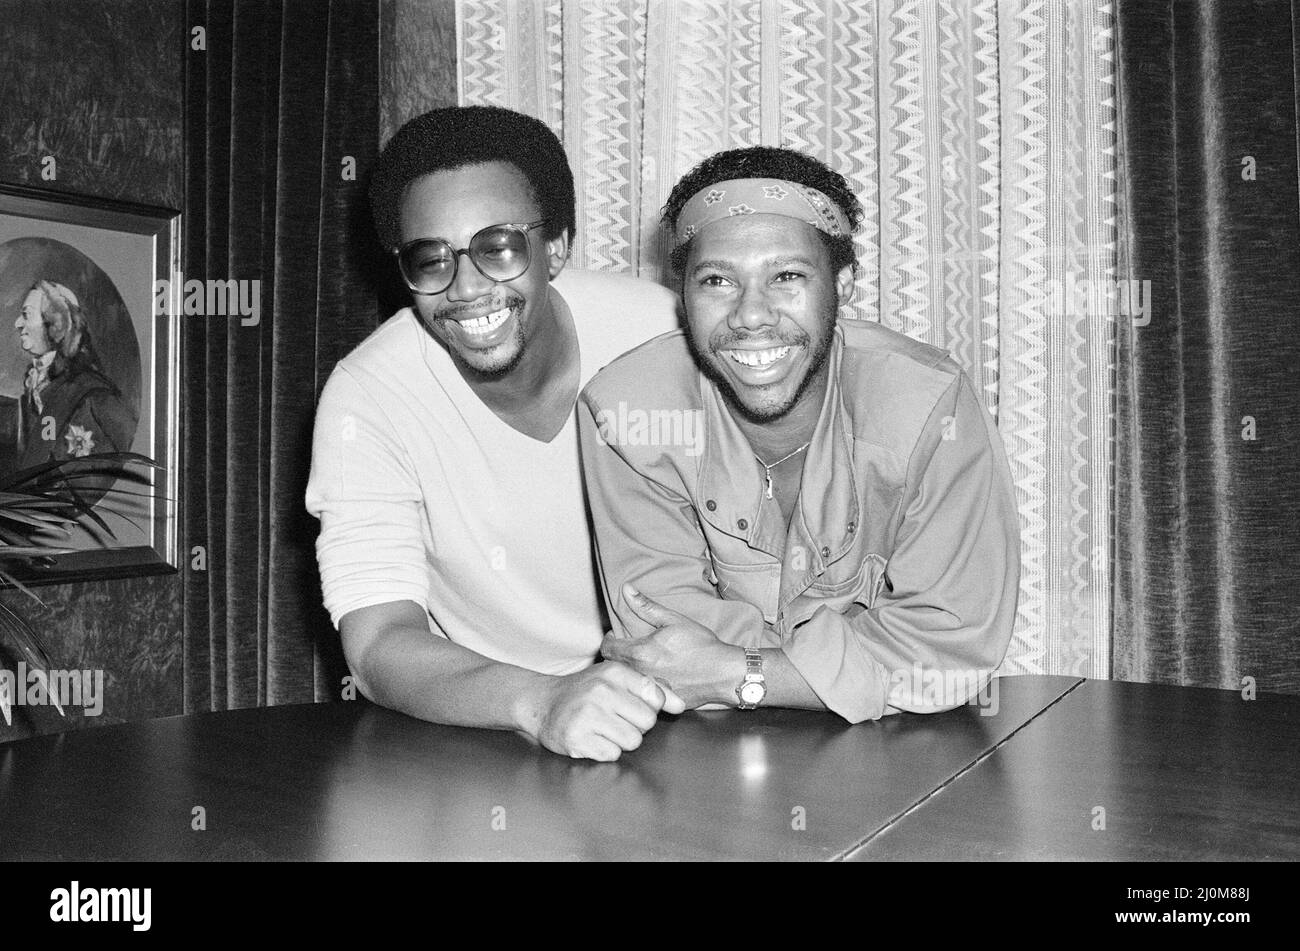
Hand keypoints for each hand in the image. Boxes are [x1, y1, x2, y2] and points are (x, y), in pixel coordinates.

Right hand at [522, 661, 685, 761]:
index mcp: (613, 672)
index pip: (655, 697)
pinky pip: (612, 754)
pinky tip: (592, 738)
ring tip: (604, 729)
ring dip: (621, 740)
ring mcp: (587, 715)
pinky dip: (605, 751)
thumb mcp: (617, 679)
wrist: (541, 703)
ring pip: (632, 741)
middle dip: (636, 725)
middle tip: (616, 719)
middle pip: (647, 722)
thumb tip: (680, 706)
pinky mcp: (577, 739)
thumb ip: (652, 689)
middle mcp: (600, 691)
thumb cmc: (586, 691)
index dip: (649, 707)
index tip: (632, 706)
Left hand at [601, 584, 741, 708]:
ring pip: (626, 681)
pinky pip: (642, 694)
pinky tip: (657, 676)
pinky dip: (643, 685)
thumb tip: (626, 589)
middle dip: (616, 655)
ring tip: (642, 662)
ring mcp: (649, 691)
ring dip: (628, 671)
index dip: (609, 640)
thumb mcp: (674, 620)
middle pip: (613, 666)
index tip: (616, 636)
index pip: (607, 649)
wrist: (723, 673)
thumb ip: (646, 606)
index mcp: (640, 652)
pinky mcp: (659, 702)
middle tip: (628, 647)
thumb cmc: (701, 645)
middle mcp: (640, 674)